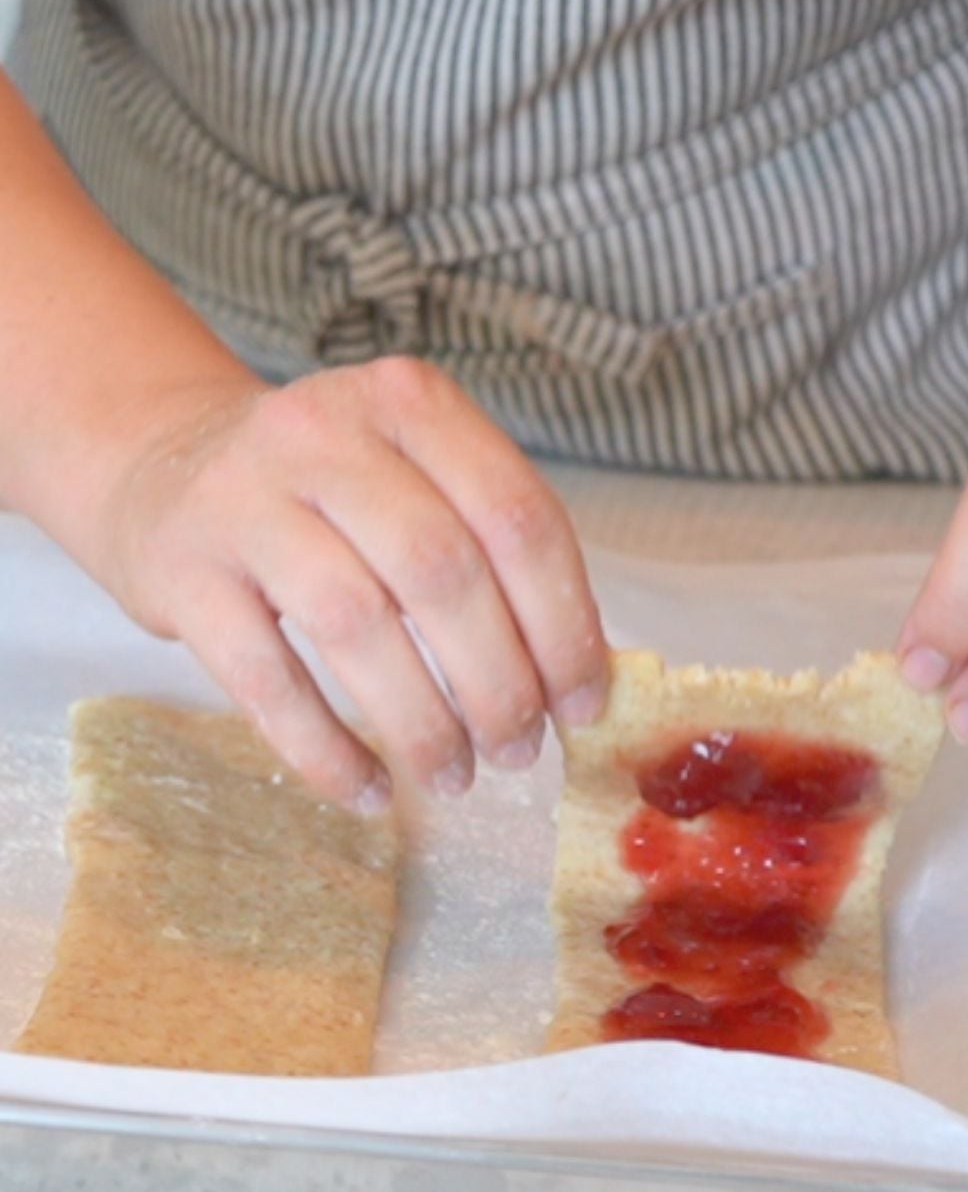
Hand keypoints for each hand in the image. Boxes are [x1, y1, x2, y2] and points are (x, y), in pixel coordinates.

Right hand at [92, 359, 607, 810]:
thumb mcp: (409, 470)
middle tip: (520, 750)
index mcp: (408, 401)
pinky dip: (326, 750)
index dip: (563, 622)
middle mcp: (324, 432)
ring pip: (357, 625)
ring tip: (455, 776)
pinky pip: (266, 679)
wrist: (163, 467)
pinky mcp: (184, 571)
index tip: (581, 702)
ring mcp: (243, 498)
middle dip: (498, 682)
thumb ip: (488, 544)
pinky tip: (369, 790)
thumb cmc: (323, 488)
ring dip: (421, 722)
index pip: (515, 516)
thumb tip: (578, 677)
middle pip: (442, 572)